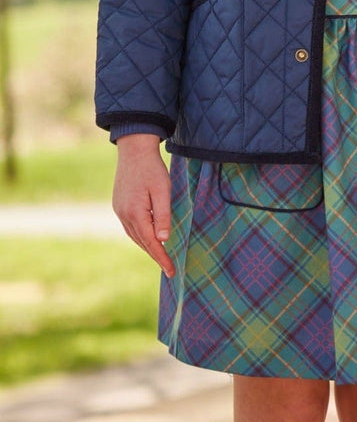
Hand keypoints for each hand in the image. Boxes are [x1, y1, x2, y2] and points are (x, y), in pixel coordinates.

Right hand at [113, 134, 174, 275]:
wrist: (134, 150)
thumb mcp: (163, 190)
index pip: (151, 242)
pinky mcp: (119, 205)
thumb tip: (163, 239)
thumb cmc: (152, 169)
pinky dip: (140, 236)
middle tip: (170, 269)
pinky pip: (130, 227)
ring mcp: (119, 210)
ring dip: (147, 247)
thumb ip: (162, 215)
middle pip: (142, 242)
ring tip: (161, 257)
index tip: (172, 271)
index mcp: (135, 212)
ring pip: (135, 236)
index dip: (162, 257)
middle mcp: (124, 214)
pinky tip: (148, 238)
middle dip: (156, 256)